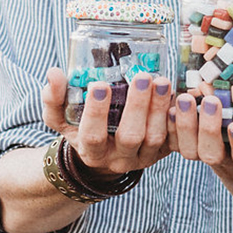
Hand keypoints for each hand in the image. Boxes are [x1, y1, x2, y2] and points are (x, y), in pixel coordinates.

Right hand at [41, 66, 172, 176]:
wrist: (105, 154)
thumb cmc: (81, 129)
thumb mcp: (61, 118)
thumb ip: (54, 98)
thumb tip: (53, 73)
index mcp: (92, 153)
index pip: (93, 137)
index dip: (96, 114)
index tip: (99, 86)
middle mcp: (118, 159)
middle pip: (130, 137)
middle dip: (137, 106)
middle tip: (142, 76)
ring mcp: (143, 157)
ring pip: (154, 137)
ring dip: (159, 108)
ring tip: (161, 80)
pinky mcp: (163, 152)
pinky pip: (174, 140)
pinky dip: (177, 119)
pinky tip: (178, 96)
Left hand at [169, 61, 232, 168]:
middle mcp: (224, 155)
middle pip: (208, 153)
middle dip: (206, 129)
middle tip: (210, 100)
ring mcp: (201, 147)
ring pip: (185, 146)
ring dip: (183, 123)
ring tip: (185, 95)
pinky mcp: (185, 137)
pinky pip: (169, 136)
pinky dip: (165, 118)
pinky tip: (166, 93)